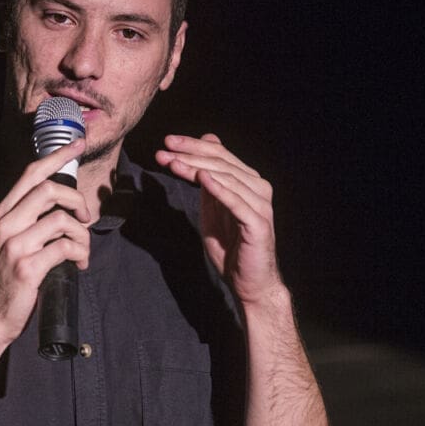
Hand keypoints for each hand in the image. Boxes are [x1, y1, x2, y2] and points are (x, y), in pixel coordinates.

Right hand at [0, 140, 90, 344]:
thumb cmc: (5, 281)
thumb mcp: (10, 242)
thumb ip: (29, 221)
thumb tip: (64, 206)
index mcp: (2, 215)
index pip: (30, 174)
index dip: (57, 156)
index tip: (77, 144)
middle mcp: (5, 225)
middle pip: (49, 190)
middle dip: (77, 200)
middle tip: (85, 217)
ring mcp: (15, 246)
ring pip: (62, 221)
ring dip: (82, 236)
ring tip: (82, 251)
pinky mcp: (27, 268)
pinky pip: (66, 248)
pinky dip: (80, 255)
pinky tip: (79, 265)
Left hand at [155, 133, 282, 304]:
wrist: (249, 284)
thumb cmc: (230, 249)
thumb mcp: (212, 211)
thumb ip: (207, 185)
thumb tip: (200, 156)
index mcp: (247, 182)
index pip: (220, 155)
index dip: (193, 146)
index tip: (167, 142)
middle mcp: (258, 188)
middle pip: (221, 162)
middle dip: (190, 154)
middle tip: (164, 149)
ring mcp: (260, 205)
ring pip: (226, 178)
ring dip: (197, 169)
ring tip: (173, 163)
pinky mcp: (258, 223)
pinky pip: (236, 202)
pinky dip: (219, 189)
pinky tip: (202, 179)